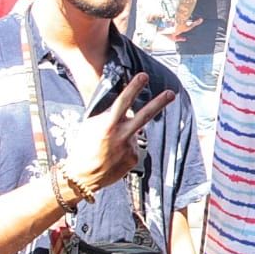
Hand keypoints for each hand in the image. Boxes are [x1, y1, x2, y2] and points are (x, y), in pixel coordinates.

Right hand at [61, 74, 174, 195]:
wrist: (83, 177)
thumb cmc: (83, 149)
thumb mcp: (89, 127)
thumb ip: (106, 116)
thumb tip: (122, 107)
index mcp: (107, 125)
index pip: (123, 102)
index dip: (134, 87)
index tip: (143, 76)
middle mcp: (121, 135)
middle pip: (144, 116)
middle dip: (159, 103)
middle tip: (171, 93)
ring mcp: (130, 148)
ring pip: (134, 132)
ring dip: (125, 134)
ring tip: (109, 146)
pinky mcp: (134, 158)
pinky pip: (133, 146)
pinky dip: (125, 147)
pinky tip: (114, 154)